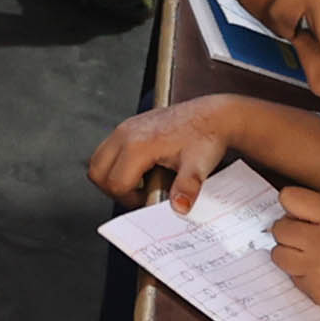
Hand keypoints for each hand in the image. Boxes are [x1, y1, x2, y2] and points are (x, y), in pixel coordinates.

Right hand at [88, 95, 319, 209]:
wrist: (221, 112)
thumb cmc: (212, 140)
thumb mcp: (202, 165)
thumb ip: (187, 186)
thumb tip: (176, 208)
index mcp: (140, 142)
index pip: (112, 181)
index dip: (127, 199)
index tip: (150, 204)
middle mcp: (127, 131)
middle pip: (98, 171)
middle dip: (116, 188)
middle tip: (146, 196)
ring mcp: (128, 127)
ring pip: (102, 161)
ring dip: (118, 176)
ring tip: (147, 184)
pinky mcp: (134, 125)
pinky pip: (113, 152)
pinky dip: (123, 164)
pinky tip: (151, 169)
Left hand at [270, 188, 319, 320]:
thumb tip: (293, 211)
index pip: (289, 199)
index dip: (293, 206)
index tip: (299, 212)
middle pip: (279, 227)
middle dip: (290, 231)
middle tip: (307, 237)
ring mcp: (316, 269)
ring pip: (278, 253)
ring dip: (290, 253)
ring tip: (311, 256)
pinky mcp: (313, 291)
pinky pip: (290, 275)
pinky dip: (300, 274)